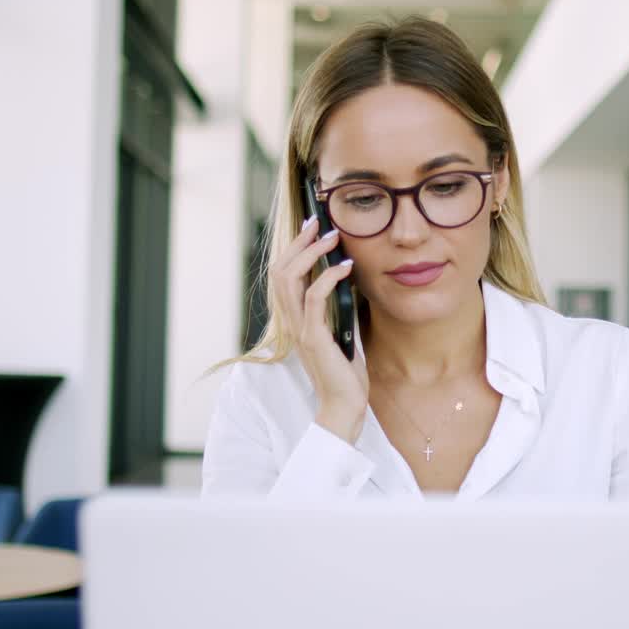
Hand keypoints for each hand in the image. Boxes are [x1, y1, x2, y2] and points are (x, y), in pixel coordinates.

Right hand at [268, 216, 368, 443]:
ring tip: (333, 237)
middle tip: (318, 222)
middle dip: (299, 242)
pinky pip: (314, 298)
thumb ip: (337, 308)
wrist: (344, 406)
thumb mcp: (340, 332)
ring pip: (291, 278)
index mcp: (294, 319)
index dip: (293, 248)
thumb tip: (348, 279)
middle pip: (280, 270)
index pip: (283, 275)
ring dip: (312, 253)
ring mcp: (299, 329)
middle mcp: (291, 322)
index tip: (310, 228)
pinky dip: (329, 277)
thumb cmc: (344, 372)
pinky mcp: (313, 337)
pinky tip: (346, 266)